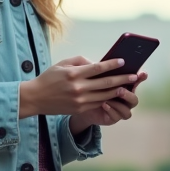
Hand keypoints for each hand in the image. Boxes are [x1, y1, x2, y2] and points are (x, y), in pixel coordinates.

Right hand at [18, 56, 139, 118]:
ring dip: (118, 90)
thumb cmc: (49, 78)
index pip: (98, 68)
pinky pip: (98, 103)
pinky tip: (115, 95)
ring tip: (128, 86)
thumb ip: (80, 61)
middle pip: (106, 83)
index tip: (123, 61)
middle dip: (122, 79)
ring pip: (105, 95)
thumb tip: (98, 64)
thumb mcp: (62, 64)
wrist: (35, 98)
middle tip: (135, 76)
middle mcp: (78, 87)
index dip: (112, 64)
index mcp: (74, 73)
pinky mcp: (79, 109)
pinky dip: (108, 99)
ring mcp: (80, 100)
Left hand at [71, 71, 147, 132]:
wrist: (78, 104)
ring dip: (119, 104)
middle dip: (129, 93)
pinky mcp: (112, 118)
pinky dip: (112, 110)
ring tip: (111, 97)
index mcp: (122, 86)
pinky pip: (117, 116)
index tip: (142, 74)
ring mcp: (119, 110)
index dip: (141, 78)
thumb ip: (102, 70)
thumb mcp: (93, 75)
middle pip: (134, 98)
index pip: (135, 81)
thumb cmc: (87, 86)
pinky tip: (104, 104)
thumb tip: (106, 62)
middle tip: (121, 89)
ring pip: (128, 110)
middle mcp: (123, 99)